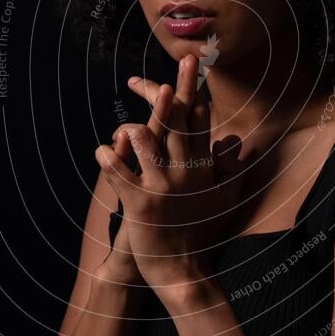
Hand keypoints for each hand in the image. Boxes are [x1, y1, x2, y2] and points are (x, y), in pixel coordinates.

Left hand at [96, 55, 244, 301]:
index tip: (192, 67)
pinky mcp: (140, 204)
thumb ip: (229, 169)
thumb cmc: (200, 233)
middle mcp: (185, 172)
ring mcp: (162, 187)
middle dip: (177, 90)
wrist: (183, 272)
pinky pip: (120, 175)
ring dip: (135, 129)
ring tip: (127, 127)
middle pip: (179, 122)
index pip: (200, 122)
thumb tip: (233, 142)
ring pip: (147, 143)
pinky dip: (109, 160)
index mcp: (202, 168)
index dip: (194, 92)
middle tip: (179, 63)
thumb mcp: (223, 200)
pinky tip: (101, 152)